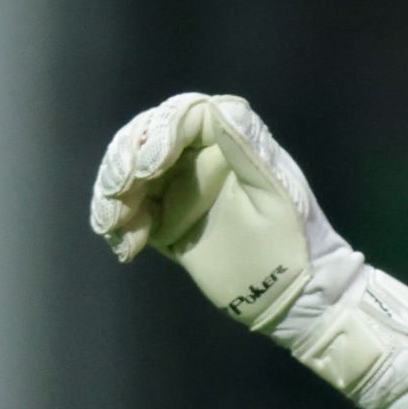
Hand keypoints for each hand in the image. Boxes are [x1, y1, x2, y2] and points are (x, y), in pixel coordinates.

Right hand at [90, 93, 407, 408]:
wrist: (293, 299)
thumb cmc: (294, 247)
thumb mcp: (274, 196)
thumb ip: (244, 150)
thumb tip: (215, 108)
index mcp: (234, 144)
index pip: (184, 116)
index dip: (159, 134)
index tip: (148, 167)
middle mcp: (203, 159)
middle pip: (146, 138)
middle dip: (123, 163)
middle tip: (119, 198)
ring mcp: (182, 190)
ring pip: (130, 174)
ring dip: (113, 196)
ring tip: (118, 229)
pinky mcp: (168, 221)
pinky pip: (130, 211)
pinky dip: (118, 225)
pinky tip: (128, 249)